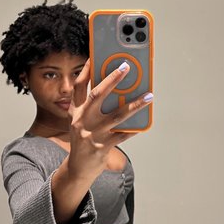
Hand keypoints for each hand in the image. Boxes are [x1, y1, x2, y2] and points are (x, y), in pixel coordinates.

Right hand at [67, 59, 152, 179]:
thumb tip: (115, 87)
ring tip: (149, 96)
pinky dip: (134, 127)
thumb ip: (91, 105)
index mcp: (75, 111)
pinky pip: (122, 134)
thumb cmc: (83, 138)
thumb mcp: (81, 120)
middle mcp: (81, 120)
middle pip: (97, 94)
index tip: (95, 56)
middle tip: (126, 67)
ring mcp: (92, 134)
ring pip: (117, 115)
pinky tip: (144, 121)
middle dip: (112, 79)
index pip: (78, 86)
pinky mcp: (102, 147)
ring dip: (135, 104)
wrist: (78, 167)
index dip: (86, 71)